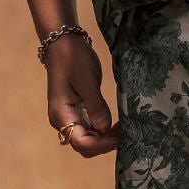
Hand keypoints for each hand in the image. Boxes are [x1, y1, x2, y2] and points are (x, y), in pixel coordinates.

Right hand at [46, 35, 117, 158]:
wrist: (62, 42)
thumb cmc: (73, 58)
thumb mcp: (88, 81)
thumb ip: (96, 107)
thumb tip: (104, 129)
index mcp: (61, 115)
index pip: (81, 142)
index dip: (102, 144)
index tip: (120, 138)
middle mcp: (63, 120)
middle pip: (85, 145)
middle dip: (105, 144)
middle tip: (126, 133)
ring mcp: (69, 116)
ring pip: (88, 138)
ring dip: (106, 137)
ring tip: (125, 128)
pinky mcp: (77, 111)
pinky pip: (90, 127)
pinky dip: (103, 129)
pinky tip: (117, 123)